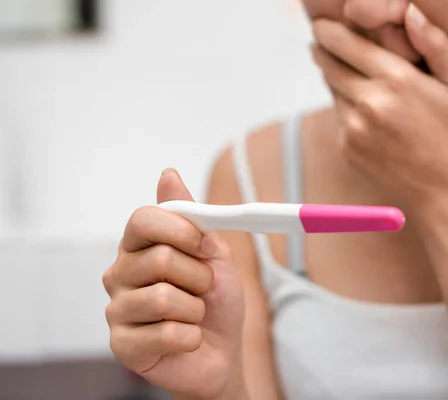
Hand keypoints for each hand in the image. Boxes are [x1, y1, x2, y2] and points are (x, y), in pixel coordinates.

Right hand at [103, 169, 244, 398]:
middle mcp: (119, 274)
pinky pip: (168, 334)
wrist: (222, 350)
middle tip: (203, 289)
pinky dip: (192, 336)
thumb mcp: (213, 253)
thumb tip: (168, 175)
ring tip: (194, 315)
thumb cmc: (214, 300)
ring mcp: (117, 310)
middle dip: (199, 276)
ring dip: (196, 309)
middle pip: (160, 258)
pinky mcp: (122, 346)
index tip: (206, 245)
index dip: (181, 230)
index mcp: (138, 247)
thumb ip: (192, 217)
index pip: (143, 219)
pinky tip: (187, 339)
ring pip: (164, 298)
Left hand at [311, 3, 447, 207]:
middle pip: (329, 65)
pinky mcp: (347, 146)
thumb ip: (435, 42)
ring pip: (333, 91)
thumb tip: (411, 10)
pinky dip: (347, 109)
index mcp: (396, 79)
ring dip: (336, 80)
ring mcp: (354, 127)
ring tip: (353, 78)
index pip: (346, 44)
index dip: (328, 31)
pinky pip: (339, 117)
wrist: (438, 185)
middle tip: (318, 42)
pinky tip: (368, 114)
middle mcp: (369, 102)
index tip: (320, 25)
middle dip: (321, 50)